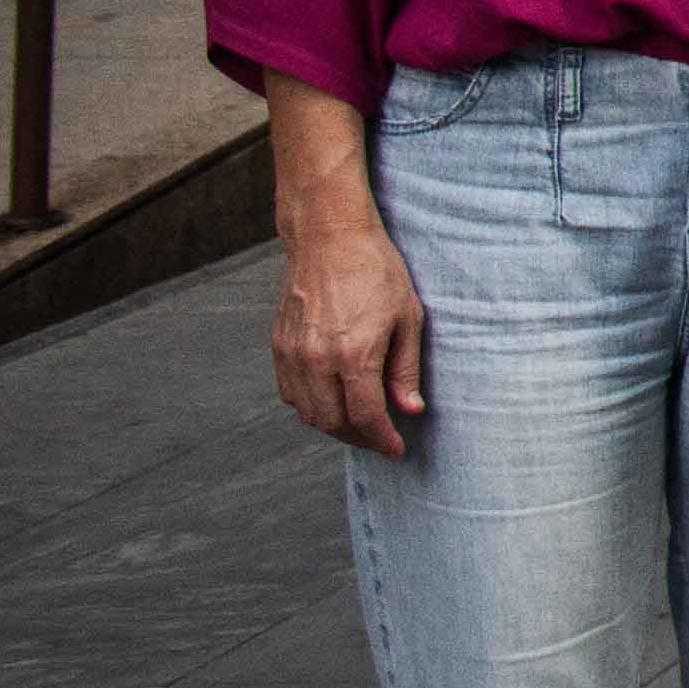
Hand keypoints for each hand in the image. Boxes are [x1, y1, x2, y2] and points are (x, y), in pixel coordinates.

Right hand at [272, 206, 426, 457]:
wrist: (329, 237)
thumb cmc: (377, 271)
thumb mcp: (408, 317)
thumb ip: (406, 369)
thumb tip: (410, 410)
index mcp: (354, 354)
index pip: (365, 417)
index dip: (382, 439)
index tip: (396, 450)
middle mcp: (316, 360)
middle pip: (333, 422)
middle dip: (359, 438)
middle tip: (381, 438)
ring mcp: (292, 354)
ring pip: (307, 413)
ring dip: (333, 426)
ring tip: (360, 422)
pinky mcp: (278, 346)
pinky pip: (290, 393)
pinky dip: (310, 406)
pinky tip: (332, 399)